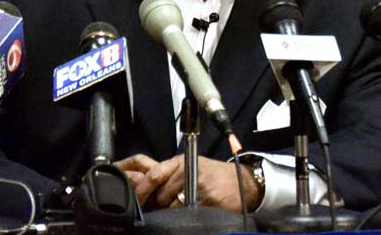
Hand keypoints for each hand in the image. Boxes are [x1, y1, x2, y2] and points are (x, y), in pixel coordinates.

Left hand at [118, 154, 261, 211]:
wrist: (243, 182)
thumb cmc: (215, 175)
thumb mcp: (192, 166)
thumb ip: (171, 175)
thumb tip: (147, 188)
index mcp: (181, 162)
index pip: (155, 174)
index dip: (142, 189)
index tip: (136, 200)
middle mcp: (188, 171)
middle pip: (161, 194)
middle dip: (158, 205)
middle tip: (161, 208)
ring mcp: (199, 186)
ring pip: (173, 206)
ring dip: (172, 212)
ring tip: (180, 209)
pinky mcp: (208, 201)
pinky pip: (188, 214)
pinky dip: (186, 217)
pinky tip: (192, 213)